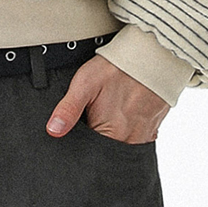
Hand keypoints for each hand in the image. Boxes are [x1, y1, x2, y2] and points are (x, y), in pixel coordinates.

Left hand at [45, 54, 168, 144]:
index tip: (84, 126)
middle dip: (99, 141)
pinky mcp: (153, 127)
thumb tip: (54, 131)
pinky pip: (139, 139)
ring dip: (116, 137)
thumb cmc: (116, 68)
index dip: (84, 143)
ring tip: (112, 115)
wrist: (151, 53)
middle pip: (108, 151)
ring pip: (124, 147)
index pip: (92, 153)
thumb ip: (68, 110)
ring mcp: (144, 134)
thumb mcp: (84, 83)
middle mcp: (130, 138)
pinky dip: (130, 132)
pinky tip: (126, 116)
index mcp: (111, 132)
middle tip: (98, 116)